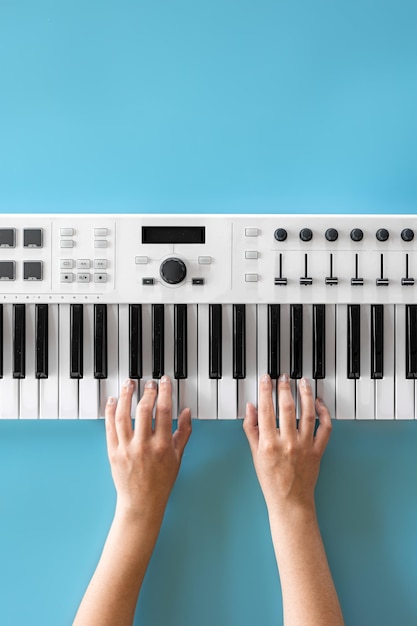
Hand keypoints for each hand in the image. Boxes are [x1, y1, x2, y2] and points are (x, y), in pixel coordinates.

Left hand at [105, 376, 191, 519]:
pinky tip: (112, 400)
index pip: (164, 411)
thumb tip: (186, 412)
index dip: (164, 392)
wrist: (142, 503)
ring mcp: (126, 449)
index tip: (164, 382)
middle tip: (149, 382)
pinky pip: (109, 427)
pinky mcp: (113, 452)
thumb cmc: (161, 482)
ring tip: (129, 384)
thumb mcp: (178, 457)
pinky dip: (110, 411)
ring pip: (123, 416)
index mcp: (162, 446)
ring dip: (125, 396)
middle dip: (147, 392)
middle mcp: (143, 446)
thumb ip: (183, 432)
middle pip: (143, 411)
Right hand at [243, 373, 331, 516]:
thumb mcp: (255, 454)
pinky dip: (324, 413)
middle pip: (287, 408)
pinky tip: (319, 403)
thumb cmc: (271, 480)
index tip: (266, 379)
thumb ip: (251, 429)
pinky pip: (325, 428)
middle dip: (285, 388)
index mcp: (269, 444)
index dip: (265, 390)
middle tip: (284, 376)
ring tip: (303, 382)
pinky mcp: (318, 451)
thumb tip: (251, 407)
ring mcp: (304, 446)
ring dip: (306, 395)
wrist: (290, 502)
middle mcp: (287, 443)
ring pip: (307, 414)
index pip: (266, 410)